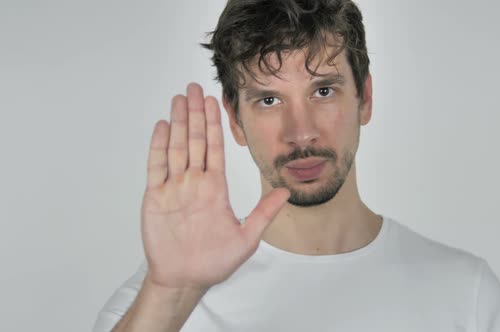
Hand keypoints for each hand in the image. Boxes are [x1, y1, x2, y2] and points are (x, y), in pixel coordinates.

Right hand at [140, 83, 289, 291]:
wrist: (185, 279)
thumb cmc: (215, 262)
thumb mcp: (247, 238)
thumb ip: (265, 213)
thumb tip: (287, 192)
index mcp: (215, 188)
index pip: (215, 148)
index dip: (214, 124)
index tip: (214, 102)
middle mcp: (194, 182)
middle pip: (194, 140)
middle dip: (194, 113)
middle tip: (193, 87)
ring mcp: (174, 187)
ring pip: (176, 147)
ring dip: (177, 122)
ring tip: (178, 98)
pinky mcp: (156, 196)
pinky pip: (156, 166)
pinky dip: (158, 146)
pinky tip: (162, 126)